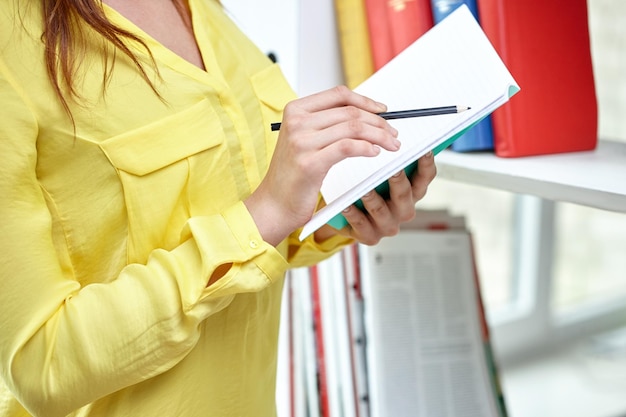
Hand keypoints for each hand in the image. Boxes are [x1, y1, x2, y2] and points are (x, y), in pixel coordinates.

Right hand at [245, 86, 400, 245]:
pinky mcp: (310, 163)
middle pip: (349, 111)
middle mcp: (297, 122)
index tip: (383, 111)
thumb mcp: (305, 140)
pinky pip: (348, 147)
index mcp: (295, 110)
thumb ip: (326, 124)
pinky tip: (375, 153)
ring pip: (353, 128)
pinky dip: (367, 147)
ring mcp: (301, 142)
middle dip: (378, 121)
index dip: (365, 100)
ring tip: (391, 144)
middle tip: (393, 133)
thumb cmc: (294, 174)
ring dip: (379, 135)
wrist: (274, 204)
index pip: (338, 95)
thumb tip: (366, 114)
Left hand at [316, 150, 436, 244]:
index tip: (424, 149)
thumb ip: (388, 155)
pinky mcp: (370, 236)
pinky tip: (346, 204)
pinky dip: (354, 214)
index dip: (426, 164)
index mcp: (412, 190)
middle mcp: (404, 209)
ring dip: (374, 199)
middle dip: (400, 181)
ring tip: (365, 189)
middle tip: (393, 169)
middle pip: (406, 194)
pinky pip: (361, 225)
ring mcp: (387, 224)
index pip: (426, 176)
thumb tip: (387, 127)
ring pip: (382, 211)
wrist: (344, 216)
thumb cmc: (366, 186)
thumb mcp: (380, 171)